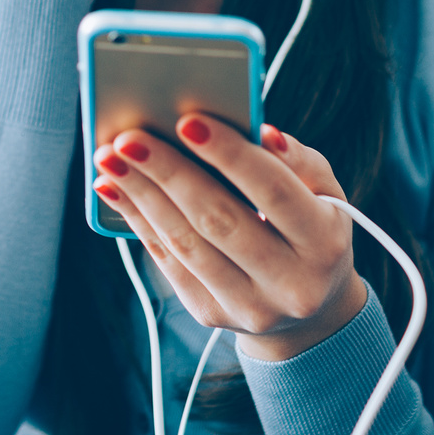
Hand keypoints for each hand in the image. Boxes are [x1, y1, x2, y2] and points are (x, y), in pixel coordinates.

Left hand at [92, 118, 365, 360]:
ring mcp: (249, 306)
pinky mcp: (211, 314)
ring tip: (109, 158)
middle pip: (219, 220)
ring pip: (185, 244)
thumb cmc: (311, 225)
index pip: (274, 191)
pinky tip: (114, 188)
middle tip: (128, 138)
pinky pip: (167, 262)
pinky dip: (137, 220)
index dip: (230, 155)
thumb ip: (297, 159)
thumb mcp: (324, 191)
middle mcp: (291, 284)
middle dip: (168, 173)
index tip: (187, 120)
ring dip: (140, 196)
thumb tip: (260, 131)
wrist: (309, 306)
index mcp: (325, 243)